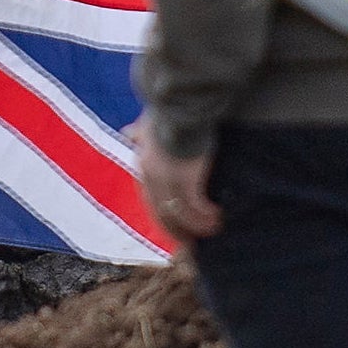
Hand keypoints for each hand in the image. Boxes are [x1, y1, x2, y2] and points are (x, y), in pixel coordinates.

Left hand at [129, 117, 222, 240]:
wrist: (181, 100)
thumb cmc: (169, 109)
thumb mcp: (148, 121)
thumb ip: (141, 131)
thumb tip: (127, 132)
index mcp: (144, 167)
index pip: (151, 203)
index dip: (165, 222)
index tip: (178, 236)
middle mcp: (150, 177)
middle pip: (162, 216)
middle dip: (179, 234)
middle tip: (195, 247)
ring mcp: (167, 179)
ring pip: (180, 215)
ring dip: (198, 227)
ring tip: (215, 230)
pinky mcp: (186, 178)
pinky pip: (196, 207)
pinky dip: (207, 217)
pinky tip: (219, 218)